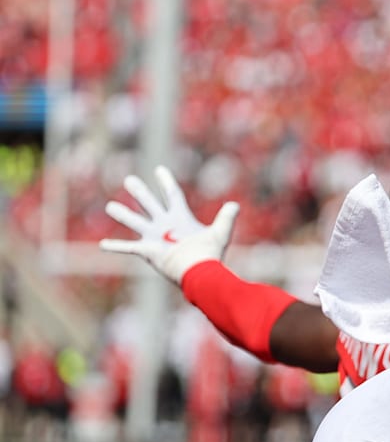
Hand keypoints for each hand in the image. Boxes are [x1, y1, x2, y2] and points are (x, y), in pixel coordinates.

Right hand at [100, 166, 238, 283]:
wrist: (199, 271)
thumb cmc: (210, 254)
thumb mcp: (220, 232)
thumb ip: (226, 217)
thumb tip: (235, 204)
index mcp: (181, 218)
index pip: (172, 195)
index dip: (166, 182)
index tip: (159, 169)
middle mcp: (166, 226)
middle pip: (150, 204)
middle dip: (140, 192)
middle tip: (129, 179)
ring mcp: (155, 238)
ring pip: (135, 221)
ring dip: (122, 214)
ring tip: (110, 206)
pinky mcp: (148, 251)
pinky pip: (128, 247)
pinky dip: (115, 246)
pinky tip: (102, 244)